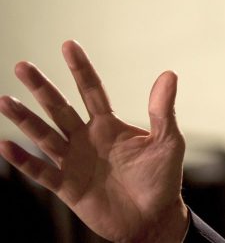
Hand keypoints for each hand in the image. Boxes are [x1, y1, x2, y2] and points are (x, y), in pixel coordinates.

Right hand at [0, 40, 187, 242]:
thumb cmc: (163, 178)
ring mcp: (75, 162)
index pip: (92, 90)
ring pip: (44, 136)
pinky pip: (42, 171)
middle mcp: (87, 139)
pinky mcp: (68, 187)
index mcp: (110, 125)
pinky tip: (6, 145)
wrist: (154, 218)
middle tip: (22, 65)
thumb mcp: (168, 141)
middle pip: (60, 108)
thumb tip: (169, 73)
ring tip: (5, 100)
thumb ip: (163, 110)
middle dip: (42, 88)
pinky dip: (24, 160)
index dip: (80, 69)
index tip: (68, 44)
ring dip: (25, 119)